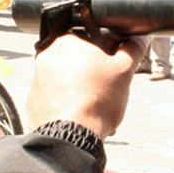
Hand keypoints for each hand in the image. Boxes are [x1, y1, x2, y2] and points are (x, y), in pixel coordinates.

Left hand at [28, 31, 143, 138]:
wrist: (70, 136)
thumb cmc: (97, 101)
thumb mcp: (123, 72)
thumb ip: (132, 50)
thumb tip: (139, 39)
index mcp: (68, 41)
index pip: (94, 36)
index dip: (111, 50)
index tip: (118, 64)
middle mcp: (47, 55)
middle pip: (78, 56)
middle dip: (93, 67)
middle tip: (107, 83)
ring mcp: (38, 77)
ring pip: (66, 74)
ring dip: (80, 82)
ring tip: (94, 99)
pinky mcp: (34, 98)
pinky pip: (54, 93)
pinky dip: (66, 98)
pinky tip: (80, 109)